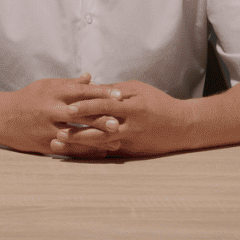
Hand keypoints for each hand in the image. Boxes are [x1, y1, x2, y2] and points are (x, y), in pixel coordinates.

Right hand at [1, 73, 121, 157]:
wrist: (1, 116)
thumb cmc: (27, 98)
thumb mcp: (46, 85)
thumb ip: (69, 83)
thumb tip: (90, 77)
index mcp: (54, 92)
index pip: (82, 91)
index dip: (101, 93)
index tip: (119, 96)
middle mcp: (51, 109)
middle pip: (81, 113)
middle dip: (102, 117)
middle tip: (121, 120)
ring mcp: (47, 128)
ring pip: (76, 134)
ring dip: (98, 138)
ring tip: (117, 140)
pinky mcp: (44, 144)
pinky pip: (68, 149)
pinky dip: (85, 151)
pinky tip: (100, 152)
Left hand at [54, 80, 193, 157]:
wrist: (182, 126)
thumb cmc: (158, 103)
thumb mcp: (138, 89)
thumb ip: (114, 89)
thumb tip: (91, 87)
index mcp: (133, 106)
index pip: (105, 104)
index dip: (85, 106)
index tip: (67, 108)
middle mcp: (131, 125)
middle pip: (99, 128)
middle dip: (77, 131)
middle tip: (57, 131)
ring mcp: (131, 140)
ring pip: (100, 144)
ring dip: (79, 144)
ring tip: (60, 143)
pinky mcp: (131, 152)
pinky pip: (107, 152)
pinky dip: (89, 152)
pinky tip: (74, 153)